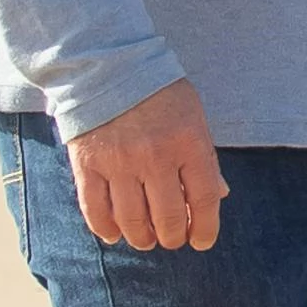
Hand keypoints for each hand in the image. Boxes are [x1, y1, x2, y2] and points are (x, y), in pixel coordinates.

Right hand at [65, 79, 225, 250]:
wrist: (108, 66)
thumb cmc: (158, 94)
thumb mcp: (193, 117)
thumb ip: (204, 158)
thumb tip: (219, 196)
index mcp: (189, 142)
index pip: (204, 200)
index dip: (204, 229)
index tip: (201, 241)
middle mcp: (155, 156)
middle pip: (167, 217)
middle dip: (172, 237)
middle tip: (171, 238)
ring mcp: (119, 162)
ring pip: (132, 221)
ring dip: (142, 238)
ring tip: (145, 239)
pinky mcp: (88, 164)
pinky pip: (95, 210)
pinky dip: (106, 229)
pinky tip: (115, 234)